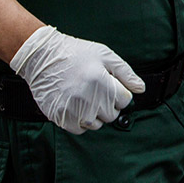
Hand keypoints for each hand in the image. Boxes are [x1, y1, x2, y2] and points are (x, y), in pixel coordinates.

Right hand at [10, 26, 144, 133]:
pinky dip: (81, 122)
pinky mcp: (59, 116)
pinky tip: (77, 106)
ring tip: (87, 98)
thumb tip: (141, 88)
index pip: (125, 101)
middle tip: (99, 91)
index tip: (112, 86)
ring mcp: (72, 109)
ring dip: (96, 115)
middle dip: (110, 104)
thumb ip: (126, 73)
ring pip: (96, 124)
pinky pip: (79, 129)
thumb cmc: (76, 53)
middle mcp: (87, 98)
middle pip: (112, 115)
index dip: (121, 93)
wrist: (42, 57)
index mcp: (100, 81)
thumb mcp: (105, 55)